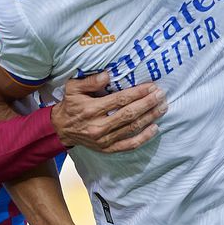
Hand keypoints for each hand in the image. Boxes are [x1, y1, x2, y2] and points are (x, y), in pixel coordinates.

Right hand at [50, 71, 166, 152]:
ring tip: (162, 107)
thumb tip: (107, 75)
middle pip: (129, 114)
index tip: (151, 86)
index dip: (138, 93)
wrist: (61, 129)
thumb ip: (90, 81)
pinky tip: (155, 128)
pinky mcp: (107, 149)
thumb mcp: (73, 88)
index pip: (120, 100)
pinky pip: (129, 145)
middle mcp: (99, 126)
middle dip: (148, 104)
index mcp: (91, 109)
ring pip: (132, 128)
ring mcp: (104, 140)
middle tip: (161, 95)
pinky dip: (143, 137)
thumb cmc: (70, 105)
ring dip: (150, 118)